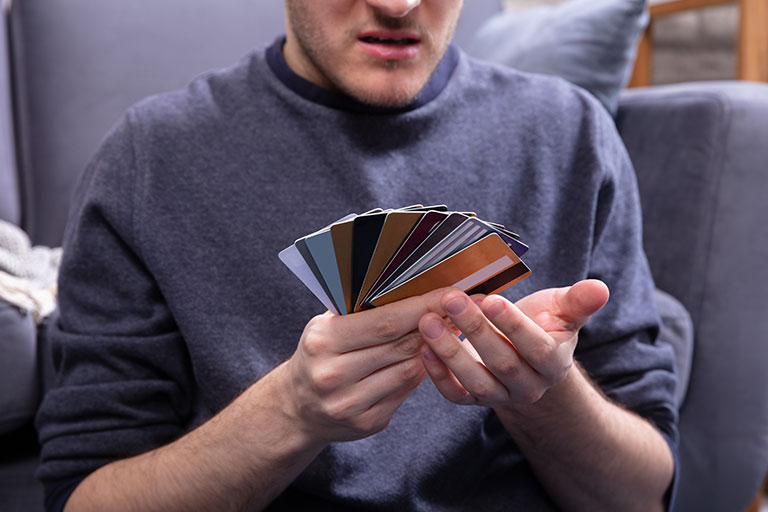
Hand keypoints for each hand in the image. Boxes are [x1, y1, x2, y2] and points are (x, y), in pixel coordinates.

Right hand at [280, 292, 444, 444]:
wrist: (296, 406)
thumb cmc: (319, 354)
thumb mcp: (326, 325)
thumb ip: (361, 310)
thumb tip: (413, 288)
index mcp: (323, 341)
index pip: (386, 321)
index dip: (423, 307)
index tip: (449, 294)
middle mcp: (333, 375)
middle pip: (401, 346)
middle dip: (434, 326)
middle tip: (456, 311)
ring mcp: (349, 403)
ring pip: (409, 370)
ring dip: (430, 350)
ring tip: (442, 333)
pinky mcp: (367, 423)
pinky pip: (405, 391)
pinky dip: (419, 372)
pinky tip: (424, 359)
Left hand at [417, 280, 609, 407]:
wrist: (522, 354)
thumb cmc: (541, 324)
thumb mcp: (561, 310)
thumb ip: (578, 301)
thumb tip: (600, 288)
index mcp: (553, 364)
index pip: (537, 348)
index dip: (515, 326)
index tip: (492, 299)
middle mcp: (528, 387)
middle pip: (502, 362)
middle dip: (476, 329)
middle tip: (452, 299)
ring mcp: (499, 397)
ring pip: (476, 381)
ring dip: (450, 351)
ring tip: (429, 321)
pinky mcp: (473, 400)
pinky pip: (455, 395)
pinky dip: (437, 375)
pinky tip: (423, 349)